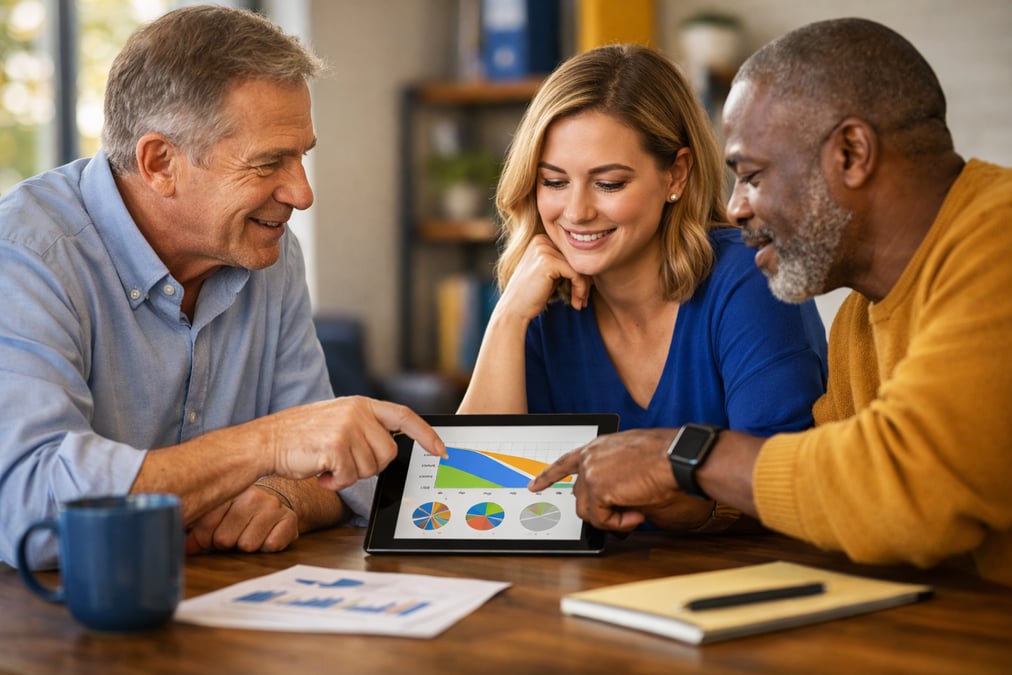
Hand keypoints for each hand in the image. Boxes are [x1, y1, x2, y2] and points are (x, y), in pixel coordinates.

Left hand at [185, 484, 297, 554]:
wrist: (272, 506)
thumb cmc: (238, 514)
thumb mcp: (215, 519)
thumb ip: (198, 532)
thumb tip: (186, 548)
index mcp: (228, 491)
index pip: (206, 526)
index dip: (206, 539)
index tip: (211, 537)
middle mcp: (252, 495)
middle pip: (225, 539)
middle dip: (226, 544)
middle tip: (233, 535)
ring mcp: (273, 506)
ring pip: (248, 545)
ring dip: (246, 546)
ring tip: (249, 534)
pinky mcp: (290, 519)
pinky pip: (270, 546)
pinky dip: (267, 547)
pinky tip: (266, 535)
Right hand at [260, 396, 445, 491]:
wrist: (266, 442)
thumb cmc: (301, 437)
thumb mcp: (338, 420)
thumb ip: (365, 427)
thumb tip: (390, 447)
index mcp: (361, 404)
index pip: (405, 416)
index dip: (426, 434)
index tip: (441, 450)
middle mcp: (358, 412)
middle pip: (389, 453)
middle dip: (370, 467)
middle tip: (345, 464)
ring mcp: (348, 427)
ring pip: (371, 468)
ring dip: (350, 475)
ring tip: (329, 464)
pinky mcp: (336, 445)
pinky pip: (351, 477)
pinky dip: (336, 483)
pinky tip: (321, 473)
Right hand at [497, 234, 591, 317]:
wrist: (515, 310)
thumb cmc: (533, 295)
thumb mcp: (551, 275)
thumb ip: (565, 264)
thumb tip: (593, 263)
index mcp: (541, 240)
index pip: (571, 253)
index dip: (581, 273)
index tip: (582, 292)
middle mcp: (541, 240)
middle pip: (576, 258)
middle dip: (585, 281)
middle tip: (584, 300)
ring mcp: (543, 249)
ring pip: (579, 266)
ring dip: (584, 287)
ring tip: (580, 303)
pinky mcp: (547, 261)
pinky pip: (576, 273)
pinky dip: (580, 289)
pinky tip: (576, 302)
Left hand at [529, 428, 679, 531]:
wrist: (673, 457)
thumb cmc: (663, 455)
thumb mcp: (632, 458)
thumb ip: (614, 472)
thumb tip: (612, 499)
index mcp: (596, 447)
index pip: (565, 462)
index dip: (549, 476)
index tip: (535, 485)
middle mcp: (589, 458)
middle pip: (580, 496)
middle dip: (599, 511)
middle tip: (623, 519)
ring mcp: (590, 473)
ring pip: (587, 511)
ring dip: (611, 519)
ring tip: (634, 514)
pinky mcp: (597, 489)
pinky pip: (600, 519)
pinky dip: (618, 523)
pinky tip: (635, 517)